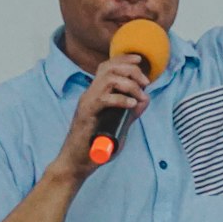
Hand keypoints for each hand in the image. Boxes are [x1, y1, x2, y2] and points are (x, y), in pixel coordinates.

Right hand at [56, 56, 149, 180]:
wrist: (77, 163)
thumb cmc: (95, 146)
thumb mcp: (119, 126)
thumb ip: (130, 113)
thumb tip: (145, 99)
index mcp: (95, 93)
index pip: (107, 66)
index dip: (123, 58)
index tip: (139, 60)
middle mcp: (90, 93)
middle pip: (109, 67)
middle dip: (131, 70)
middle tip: (145, 83)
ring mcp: (87, 102)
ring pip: (108, 79)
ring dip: (129, 84)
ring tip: (140, 96)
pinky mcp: (87, 114)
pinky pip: (104, 98)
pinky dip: (122, 99)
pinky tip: (132, 105)